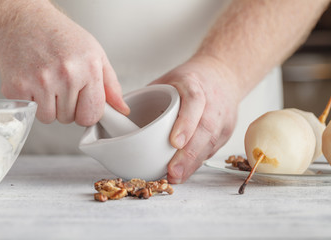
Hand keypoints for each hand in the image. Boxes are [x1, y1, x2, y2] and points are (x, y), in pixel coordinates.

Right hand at [0, 1, 128, 125]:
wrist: (23, 20)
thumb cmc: (60, 35)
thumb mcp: (95, 54)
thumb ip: (111, 85)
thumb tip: (122, 109)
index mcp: (88, 69)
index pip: (92, 115)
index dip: (87, 111)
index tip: (82, 102)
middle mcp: (66, 75)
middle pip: (70, 119)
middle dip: (67, 107)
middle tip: (62, 84)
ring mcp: (40, 82)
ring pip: (49, 118)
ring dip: (49, 106)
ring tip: (48, 82)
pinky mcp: (16, 87)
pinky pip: (31, 111)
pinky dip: (32, 101)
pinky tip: (34, 81)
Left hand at [151, 55, 240, 182]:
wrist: (222, 74)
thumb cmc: (189, 79)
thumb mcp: (167, 80)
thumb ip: (146, 96)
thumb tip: (116, 117)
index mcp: (193, 83)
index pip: (194, 101)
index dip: (186, 122)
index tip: (174, 142)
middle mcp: (212, 101)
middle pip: (205, 129)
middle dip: (188, 154)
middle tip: (172, 172)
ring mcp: (222, 117)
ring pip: (210, 143)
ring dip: (192, 163)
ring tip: (176, 176)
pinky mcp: (226, 131)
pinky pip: (212, 149)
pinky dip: (198, 162)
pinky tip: (185, 172)